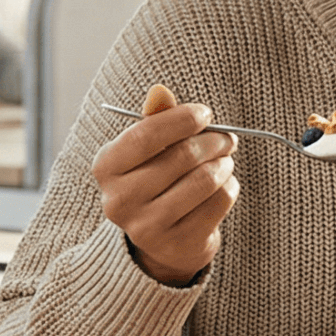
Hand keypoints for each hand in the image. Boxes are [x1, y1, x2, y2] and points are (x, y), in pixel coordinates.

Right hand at [90, 101, 235, 285]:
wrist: (160, 240)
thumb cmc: (155, 181)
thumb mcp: (147, 151)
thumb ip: (154, 120)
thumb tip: (159, 92)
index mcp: (106, 168)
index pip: (145, 135)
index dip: (181, 120)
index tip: (205, 114)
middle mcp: (119, 200)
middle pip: (181, 157)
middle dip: (213, 141)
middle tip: (227, 138)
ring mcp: (147, 227)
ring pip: (204, 180)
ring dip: (223, 164)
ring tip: (225, 161)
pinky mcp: (177, 244)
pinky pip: (218, 202)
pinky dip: (229, 187)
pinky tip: (224, 185)